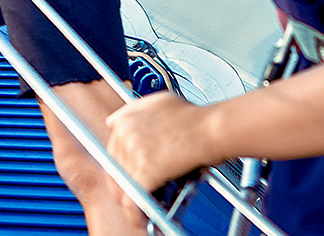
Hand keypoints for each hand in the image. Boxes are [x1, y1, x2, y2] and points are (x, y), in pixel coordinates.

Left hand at [106, 92, 212, 225]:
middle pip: (114, 167)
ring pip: (123, 185)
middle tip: (135, 193)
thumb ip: (140, 114)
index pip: (112, 146)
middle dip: (124, 183)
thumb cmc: (195, 118)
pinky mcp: (145, 170)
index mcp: (125, 117)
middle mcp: (125, 132)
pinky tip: (142, 219)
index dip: (121, 162)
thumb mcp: (159, 103)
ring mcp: (133, 151)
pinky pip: (133, 199)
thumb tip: (130, 127)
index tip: (127, 170)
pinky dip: (136, 213)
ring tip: (140, 208)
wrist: (211, 129)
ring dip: (131, 199)